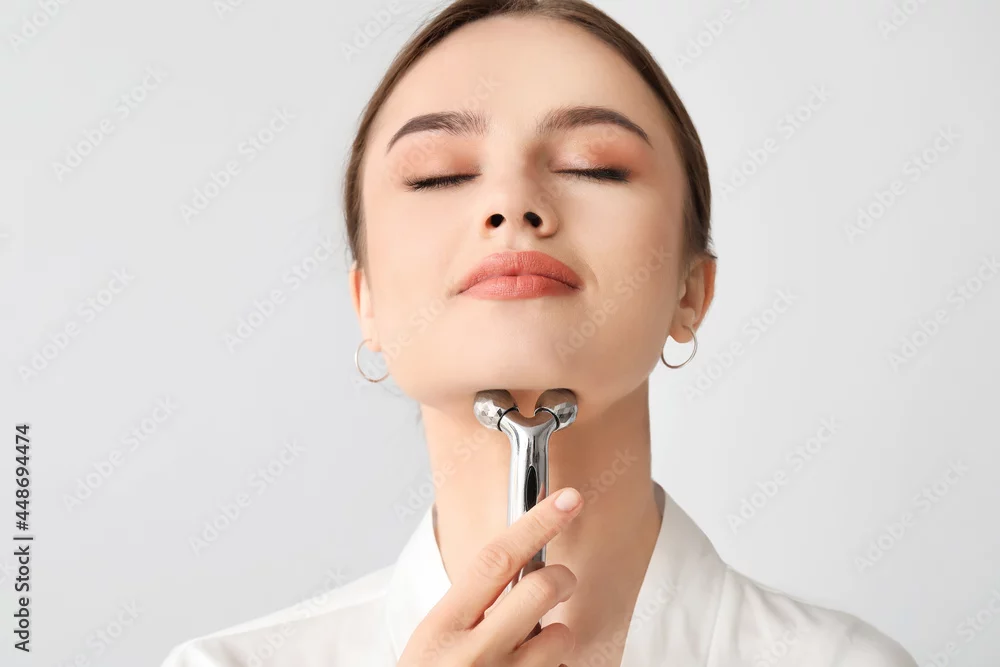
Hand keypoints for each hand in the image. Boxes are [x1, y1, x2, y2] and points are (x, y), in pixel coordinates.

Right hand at [397, 487, 583, 666]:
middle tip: (554, 583)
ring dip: (555, 638)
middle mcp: (473, 656)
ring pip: (561, 638)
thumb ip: (471, 606)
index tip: (568, 498)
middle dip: (559, 578)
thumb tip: (518, 561)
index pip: (497, 559)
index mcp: (442, 628)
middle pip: (541, 588)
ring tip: (528, 653)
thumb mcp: (433, 643)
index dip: (537, 522)